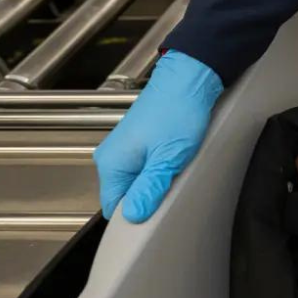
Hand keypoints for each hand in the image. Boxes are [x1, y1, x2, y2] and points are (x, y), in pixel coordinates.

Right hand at [94, 50, 222, 222]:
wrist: (188, 81)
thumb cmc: (179, 112)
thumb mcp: (168, 158)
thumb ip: (149, 189)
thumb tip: (133, 216)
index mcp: (111, 164)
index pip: (114, 207)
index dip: (134, 215)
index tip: (157, 212)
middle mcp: (110, 157)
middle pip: (125, 196)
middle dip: (148, 199)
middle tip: (172, 186)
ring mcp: (123, 149)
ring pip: (137, 183)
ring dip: (155, 183)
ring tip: (175, 169)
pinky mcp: (137, 144)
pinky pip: (144, 169)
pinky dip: (159, 170)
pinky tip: (174, 162)